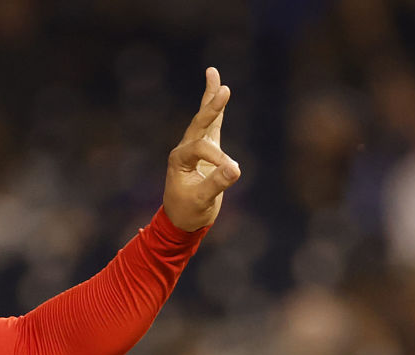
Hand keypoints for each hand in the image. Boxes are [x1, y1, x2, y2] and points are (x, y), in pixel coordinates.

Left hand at [163, 67, 240, 231]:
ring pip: (204, 119)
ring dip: (211, 99)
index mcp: (179, 158)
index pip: (202, 148)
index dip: (218, 159)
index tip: (232, 172)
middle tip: (223, 88)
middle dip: (211, 106)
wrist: (182, 220)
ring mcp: (195, 148)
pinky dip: (217, 110)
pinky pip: (213, 126)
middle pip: (199, 122)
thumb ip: (216, 184)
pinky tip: (218, 92)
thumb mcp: (202, 200)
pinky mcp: (207, 151)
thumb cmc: (188, 212)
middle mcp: (185, 149)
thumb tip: (234, 168)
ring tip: (213, 74)